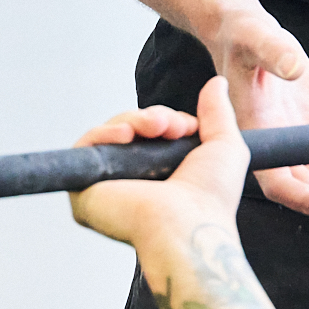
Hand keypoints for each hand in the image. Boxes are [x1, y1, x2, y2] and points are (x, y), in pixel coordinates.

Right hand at [69, 76, 252, 249]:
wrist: (189, 224)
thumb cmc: (211, 199)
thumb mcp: (224, 146)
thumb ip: (218, 113)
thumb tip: (217, 84)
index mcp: (159, 175)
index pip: (150, 133)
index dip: (166, 120)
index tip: (187, 125)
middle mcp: (131, 183)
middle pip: (128, 129)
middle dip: (151, 117)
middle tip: (171, 126)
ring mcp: (107, 187)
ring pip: (109, 134)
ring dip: (133, 120)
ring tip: (155, 128)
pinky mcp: (85, 192)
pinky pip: (85, 147)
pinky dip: (104, 133)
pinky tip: (126, 134)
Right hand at [208, 9, 308, 215]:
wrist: (248, 35)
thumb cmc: (243, 38)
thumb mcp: (255, 38)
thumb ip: (274, 53)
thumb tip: (293, 68)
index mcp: (254, 136)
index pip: (278, 182)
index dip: (305, 198)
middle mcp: (275, 147)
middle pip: (307, 190)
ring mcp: (296, 143)